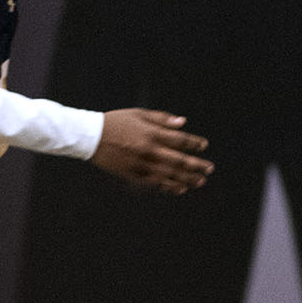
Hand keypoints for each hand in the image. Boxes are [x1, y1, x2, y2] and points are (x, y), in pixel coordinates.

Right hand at [91, 109, 212, 193]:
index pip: (180, 140)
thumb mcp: (139, 114)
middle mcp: (149, 150)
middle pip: (179, 160)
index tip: (204, 145)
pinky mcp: (133, 174)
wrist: (91, 136)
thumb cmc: (116, 122)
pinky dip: (169, 186)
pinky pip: (155, 183)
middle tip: (209, 169)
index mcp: (151, 133)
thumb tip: (182, 122)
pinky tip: (180, 188)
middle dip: (196, 165)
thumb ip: (161, 118)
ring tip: (200, 182)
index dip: (194, 143)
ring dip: (187, 179)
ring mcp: (142, 164)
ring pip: (170, 175)